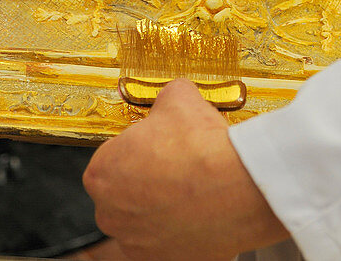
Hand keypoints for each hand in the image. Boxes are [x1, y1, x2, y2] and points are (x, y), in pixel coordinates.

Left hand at [83, 79, 287, 260]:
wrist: (237, 186)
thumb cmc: (200, 147)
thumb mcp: (178, 98)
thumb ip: (164, 99)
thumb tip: (172, 97)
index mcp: (102, 173)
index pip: (110, 159)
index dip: (135, 149)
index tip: (154, 145)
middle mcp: (111, 214)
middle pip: (123, 193)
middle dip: (144, 181)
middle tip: (174, 166)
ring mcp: (136, 243)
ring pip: (144, 221)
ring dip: (161, 207)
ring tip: (190, 189)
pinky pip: (167, 243)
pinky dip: (180, 230)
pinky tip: (200, 211)